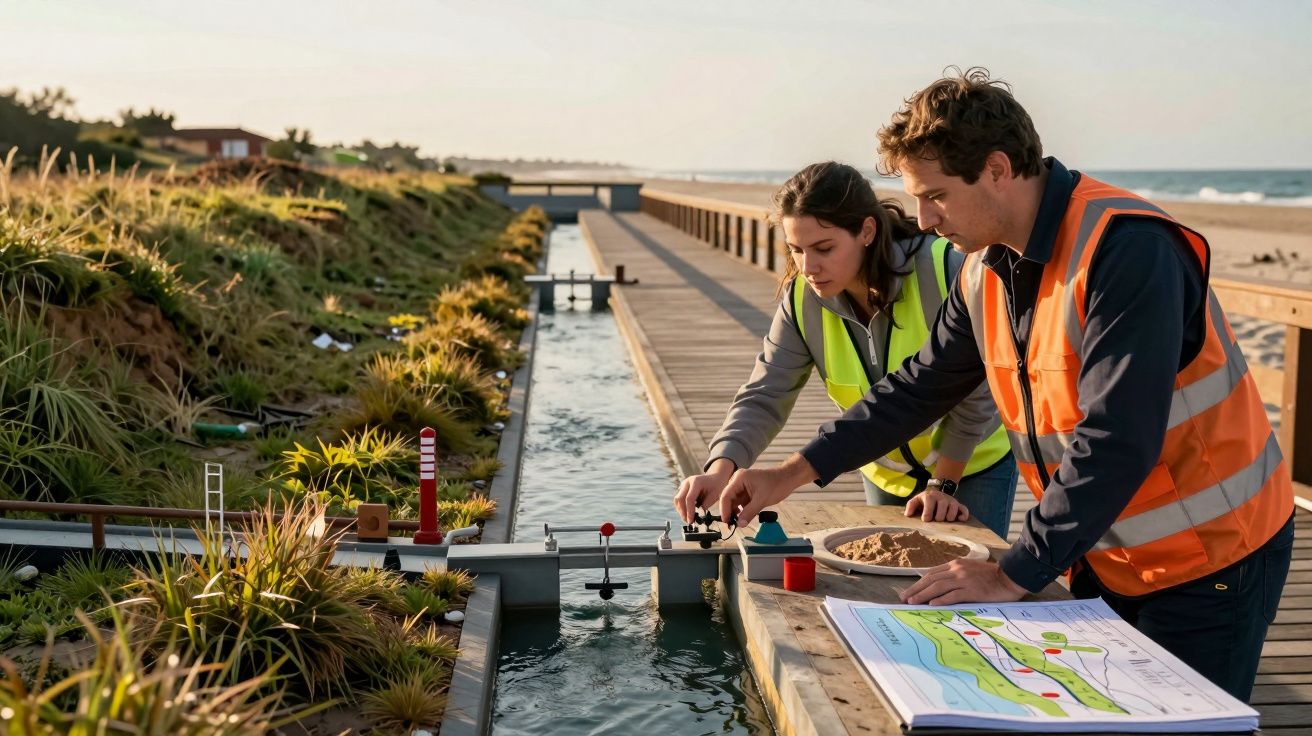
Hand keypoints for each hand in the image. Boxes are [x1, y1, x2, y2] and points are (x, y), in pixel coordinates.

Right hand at [674, 458, 735, 522]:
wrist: (715, 477)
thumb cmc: (716, 486)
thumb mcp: (714, 496)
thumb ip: (705, 504)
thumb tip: (697, 514)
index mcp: (696, 482)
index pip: (689, 498)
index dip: (689, 511)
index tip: (691, 521)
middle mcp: (687, 482)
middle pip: (680, 499)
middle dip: (683, 512)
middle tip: (688, 522)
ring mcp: (684, 484)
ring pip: (677, 499)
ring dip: (681, 510)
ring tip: (687, 519)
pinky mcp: (683, 488)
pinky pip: (679, 499)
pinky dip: (681, 507)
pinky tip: (686, 513)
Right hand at [718, 454, 816, 527]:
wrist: (787, 479)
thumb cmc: (776, 484)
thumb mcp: (762, 500)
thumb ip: (749, 512)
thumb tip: (739, 524)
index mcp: (739, 478)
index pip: (725, 495)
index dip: (724, 510)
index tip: (726, 522)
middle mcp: (738, 480)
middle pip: (728, 499)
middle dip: (730, 512)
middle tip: (732, 525)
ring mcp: (742, 485)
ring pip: (735, 502)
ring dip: (736, 512)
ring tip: (739, 522)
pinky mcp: (747, 491)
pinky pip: (741, 502)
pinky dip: (743, 510)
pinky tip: (745, 517)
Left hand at [899, 558, 1026, 605]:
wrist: (1010, 577)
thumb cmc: (990, 577)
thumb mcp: (969, 571)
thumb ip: (954, 576)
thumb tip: (937, 588)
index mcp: (955, 564)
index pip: (931, 574)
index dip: (918, 583)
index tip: (908, 592)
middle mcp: (957, 570)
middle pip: (931, 580)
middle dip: (915, 589)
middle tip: (904, 598)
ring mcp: (964, 580)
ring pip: (938, 587)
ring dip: (923, 595)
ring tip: (912, 602)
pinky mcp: (972, 590)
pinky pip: (953, 595)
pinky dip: (941, 599)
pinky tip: (932, 604)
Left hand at [905, 489, 968, 523]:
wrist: (935, 492)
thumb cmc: (924, 501)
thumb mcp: (916, 500)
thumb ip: (910, 506)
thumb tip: (908, 515)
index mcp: (930, 496)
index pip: (929, 504)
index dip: (927, 514)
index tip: (926, 520)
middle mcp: (942, 497)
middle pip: (943, 506)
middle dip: (939, 517)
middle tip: (936, 520)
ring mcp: (951, 501)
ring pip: (954, 508)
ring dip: (950, 517)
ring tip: (946, 521)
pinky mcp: (958, 505)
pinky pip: (964, 510)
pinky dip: (964, 515)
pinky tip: (960, 520)